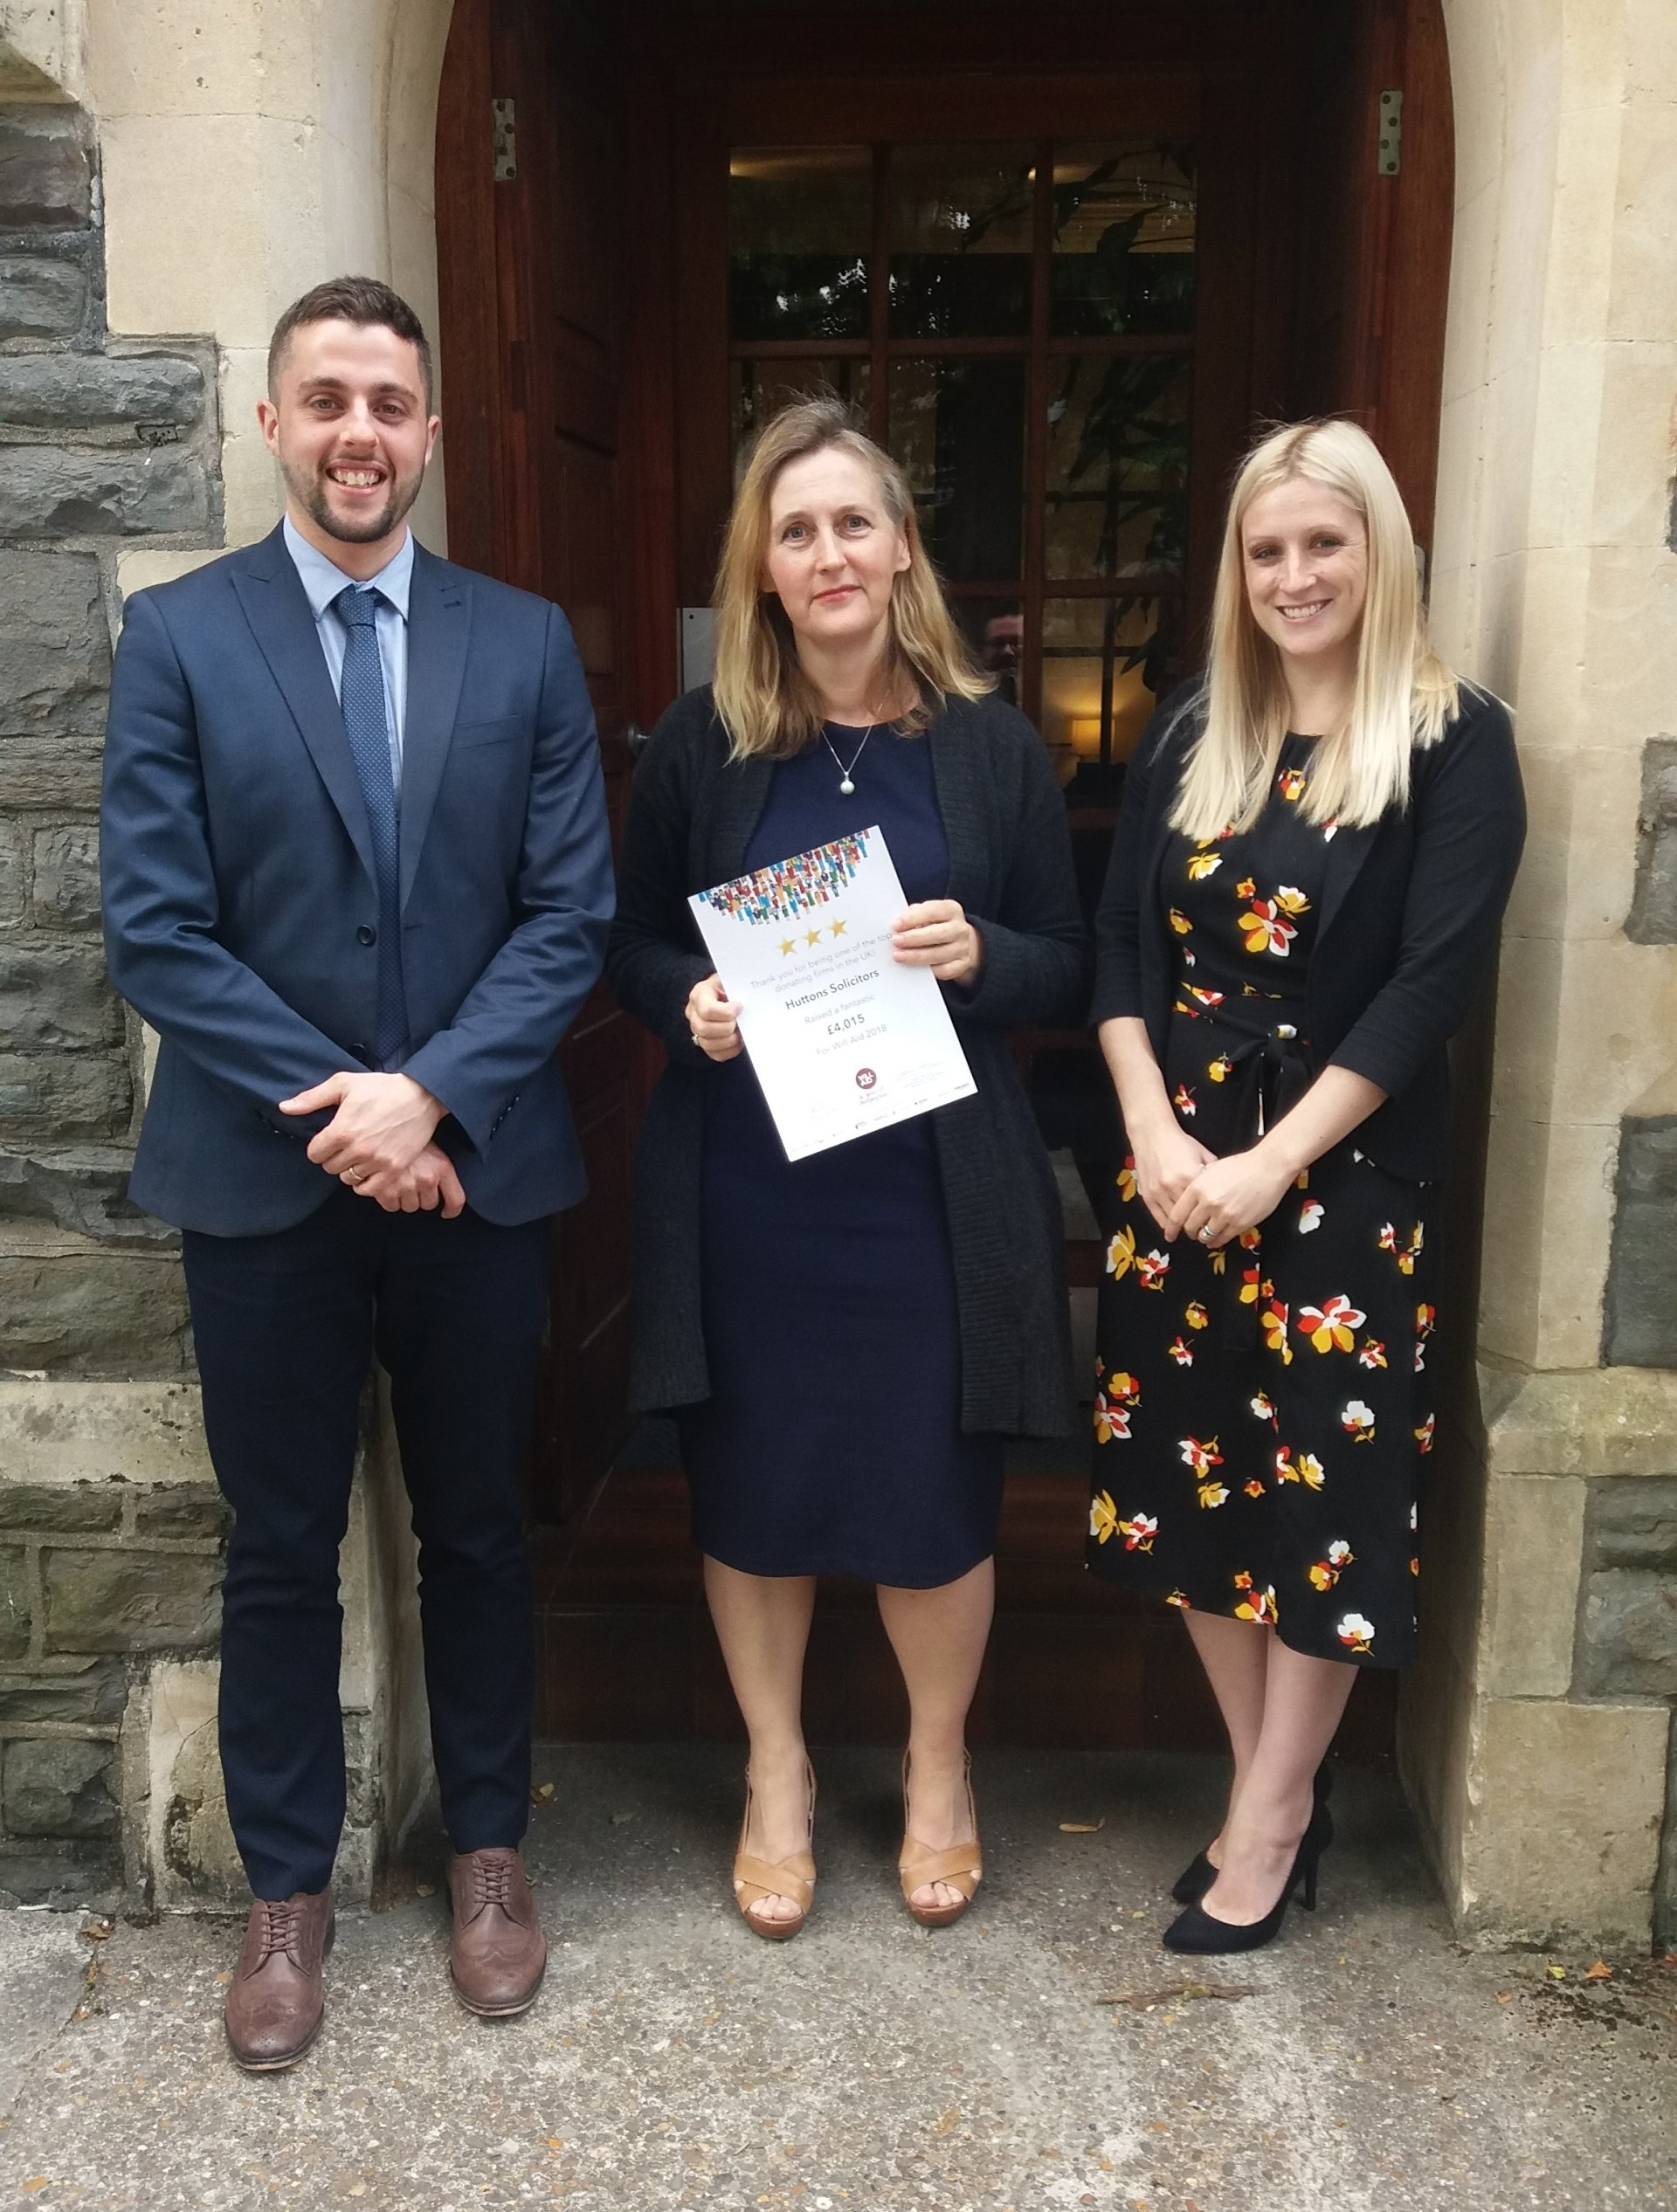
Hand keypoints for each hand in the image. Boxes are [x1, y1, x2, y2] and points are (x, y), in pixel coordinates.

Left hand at [279, 1071, 445, 1181]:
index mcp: (342, 1131)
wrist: (421, 1095)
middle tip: (346, 1144)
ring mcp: (377, 1162)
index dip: (319, 1146)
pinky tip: (368, 1170)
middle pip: (330, 1167)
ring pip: (349, 1178)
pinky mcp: (394, 1169)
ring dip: (350, 1169)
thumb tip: (284, 1108)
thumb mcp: (343, 1084)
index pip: (314, 1154)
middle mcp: (357, 1150)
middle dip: (334, 1157)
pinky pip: (369, 1189)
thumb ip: (311, 1099)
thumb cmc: (381, 1087)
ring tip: (359, 1154)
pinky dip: (365, 1183)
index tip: (329, 1139)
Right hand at [347, 1140, 466, 1216]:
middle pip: (428, 1204)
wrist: (377, 1123)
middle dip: (421, 1196)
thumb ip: (437, 1162)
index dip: (452, 1209)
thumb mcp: (429, 1140)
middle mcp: (427, 1179)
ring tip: (398, 1180)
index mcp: (441, 1167)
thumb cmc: (403, 1128)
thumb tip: (439, 1177)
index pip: (456, 1199)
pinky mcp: (385, 1191)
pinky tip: (385, 1185)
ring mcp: (406, 1186)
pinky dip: (388, 1198)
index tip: (447, 1212)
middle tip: (412, 1182)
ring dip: (405, 1197)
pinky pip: (391, 1206)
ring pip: (409, 1206)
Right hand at [686, 974, 742, 1061]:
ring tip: (740, 1032)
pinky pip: (715, 1054)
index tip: (739, 1007)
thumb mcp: (728, 979)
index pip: (707, 1010)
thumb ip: (734, 987)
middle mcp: (693, 1013)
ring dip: (729, 1040)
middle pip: (704, 1028)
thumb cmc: (728, 986)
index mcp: (699, 994)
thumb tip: (745, 1001)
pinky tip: (738, 1041)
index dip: (726, 1012)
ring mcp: (696, 1030)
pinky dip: (730, 1050)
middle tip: (739, 1022)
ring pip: (708, 1044)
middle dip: (727, 1028)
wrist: (723, 992)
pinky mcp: (705, 1043)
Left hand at [891, 899, 982, 985]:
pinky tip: (914, 968)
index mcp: (951, 910)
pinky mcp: (963, 964)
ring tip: (899, 956)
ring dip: (916, 956)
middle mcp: (960, 928)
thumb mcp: (928, 915)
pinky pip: (944, 970)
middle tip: (896, 941)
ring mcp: (963, 947)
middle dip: (913, 938)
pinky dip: (927, 970)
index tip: (896, 925)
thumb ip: (914, 916)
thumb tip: (897, 926)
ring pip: (938, 954)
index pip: (933, 911)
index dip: (913, 918)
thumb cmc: (938, 926)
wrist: (961, 943)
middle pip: (937, 934)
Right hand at [1128, 1114, 1217, 1236]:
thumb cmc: (1180, 1143)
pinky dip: (1166, 1225)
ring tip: (1189, 1233)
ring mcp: (1159, 1192)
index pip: (1204, 1206)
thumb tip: (1224, 1189)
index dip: (1210, 1217)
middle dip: (1197, 1227)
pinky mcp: (1147, 1194)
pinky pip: (1157, 1217)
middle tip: (1203, 1233)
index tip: (1215, 1223)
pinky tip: (1172, 1230)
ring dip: (1181, 1229)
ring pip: (1173, 1220)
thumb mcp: (1203, 1154)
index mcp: (1191, 1177)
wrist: (1152, 1134)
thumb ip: (1213, 1173)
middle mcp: (1174, 1186)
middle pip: (1189, 1216)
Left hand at [1167, 1144, 1298, 1248]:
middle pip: (1189, 1227)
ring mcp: (1224, 1214)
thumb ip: (1198, 1185)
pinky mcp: (1239, 1223)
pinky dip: (1216, 1241)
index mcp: (1198, 1187)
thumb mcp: (1212, 1169)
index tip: (1170, 1233)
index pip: (1177, 1214)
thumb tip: (1187, 1199)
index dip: (1171, 1227)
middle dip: (1189, 1232)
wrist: (1268, 1167)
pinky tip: (1216, 1238)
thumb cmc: (1242, 1165)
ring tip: (1203, 1235)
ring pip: (1205, 1235)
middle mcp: (1208, 1202)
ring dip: (1203, 1237)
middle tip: (1190, 1232)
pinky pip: (1222, 1238)